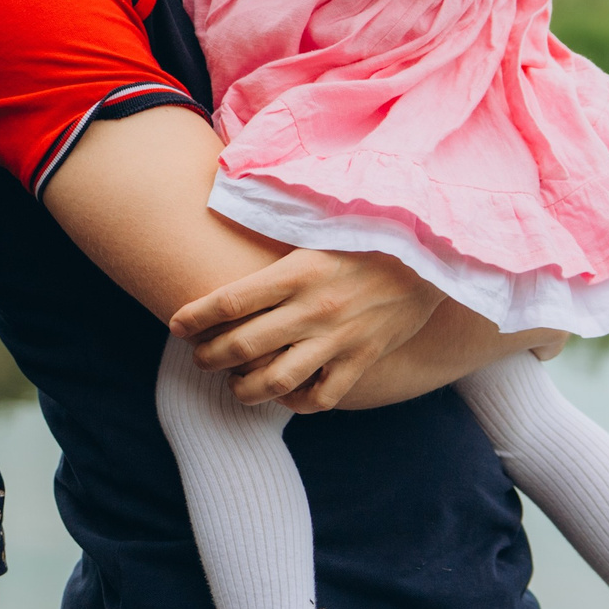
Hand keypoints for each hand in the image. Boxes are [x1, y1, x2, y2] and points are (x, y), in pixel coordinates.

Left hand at [170, 248, 443, 411]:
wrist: (432, 251)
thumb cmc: (367, 231)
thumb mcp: (317, 224)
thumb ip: (275, 229)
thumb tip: (223, 205)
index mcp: (297, 271)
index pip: (227, 301)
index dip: (193, 318)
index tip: (176, 326)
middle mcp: (314, 308)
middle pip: (241, 346)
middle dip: (209, 357)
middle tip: (200, 357)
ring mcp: (339, 339)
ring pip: (275, 381)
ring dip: (244, 389)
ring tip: (235, 384)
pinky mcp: (362, 359)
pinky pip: (321, 396)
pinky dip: (297, 402)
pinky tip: (285, 393)